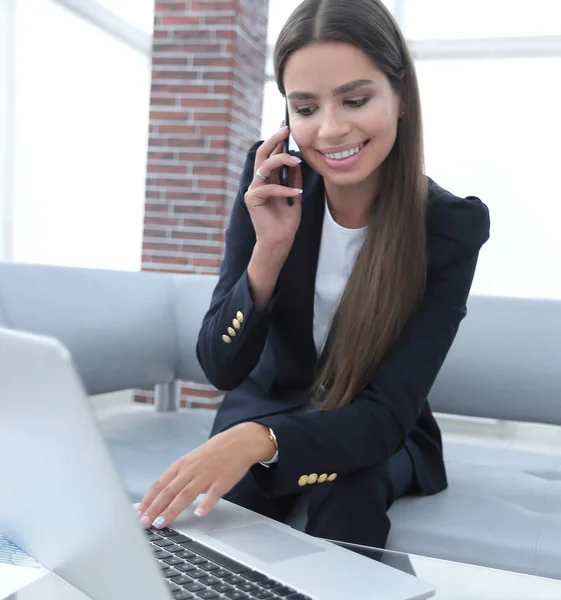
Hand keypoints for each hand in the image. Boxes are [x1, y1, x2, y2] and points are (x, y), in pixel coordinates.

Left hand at [136, 423, 274, 527]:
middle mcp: (190, 470)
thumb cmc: (213, 453)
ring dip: (172, 510)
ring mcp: (206, 475)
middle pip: (169, 491)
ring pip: (185, 494)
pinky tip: (199, 514)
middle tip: (145, 523)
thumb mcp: (190, 460)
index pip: (159, 485)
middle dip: (155, 508)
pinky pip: (212, 494)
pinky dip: (205, 504)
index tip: (139, 514)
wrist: (237, 442)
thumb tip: (160, 495)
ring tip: (162, 522)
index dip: (148, 500)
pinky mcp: (221, 481)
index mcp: (181, 465)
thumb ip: (177, 477)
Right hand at [245, 124, 302, 259]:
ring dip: (281, 160)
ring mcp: (254, 190)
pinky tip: (296, 193)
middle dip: (274, 140)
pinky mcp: (252, 199)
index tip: (285, 126)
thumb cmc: (286, 223)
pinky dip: (284, 188)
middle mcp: (258, 182)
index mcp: (267, 180)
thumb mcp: (295, 196)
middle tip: (285, 130)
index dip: (277, 140)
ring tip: (297, 161)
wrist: (279, 242)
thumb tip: (298, 163)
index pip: (270, 155)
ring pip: (264, 166)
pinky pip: (269, 187)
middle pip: (262, 154)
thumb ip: (294, 180)